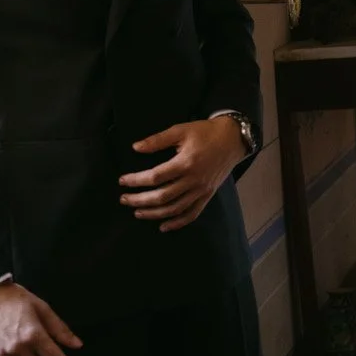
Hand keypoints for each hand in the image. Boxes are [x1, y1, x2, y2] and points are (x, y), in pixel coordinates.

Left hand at [119, 115, 242, 232]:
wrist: (233, 139)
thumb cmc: (205, 132)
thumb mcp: (180, 130)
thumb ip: (157, 140)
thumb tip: (136, 147)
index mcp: (185, 163)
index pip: (155, 177)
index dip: (136, 180)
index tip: (122, 181)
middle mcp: (193, 180)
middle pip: (162, 197)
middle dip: (140, 200)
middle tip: (124, 199)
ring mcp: (201, 190)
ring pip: (174, 209)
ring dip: (154, 214)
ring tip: (137, 212)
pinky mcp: (208, 195)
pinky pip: (192, 214)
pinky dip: (177, 223)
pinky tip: (163, 226)